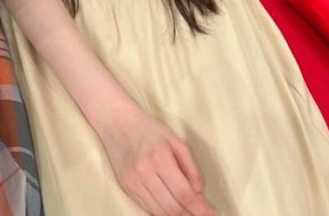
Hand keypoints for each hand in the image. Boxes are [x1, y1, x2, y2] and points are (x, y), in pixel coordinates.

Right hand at [99, 106, 215, 215]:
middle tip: (202, 214)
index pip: (184, 194)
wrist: (116, 122)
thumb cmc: (148, 129)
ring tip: (188, 213)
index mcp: (159, 159)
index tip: (212, 215)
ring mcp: (133, 182)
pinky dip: (162, 213)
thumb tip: (199, 193)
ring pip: (160, 212)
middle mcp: (144, 173)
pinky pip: (147, 208)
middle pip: (173, 207)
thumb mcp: (176, 141)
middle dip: (191, 215)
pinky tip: (172, 209)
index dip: (200, 209)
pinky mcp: (126, 187)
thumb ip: (191, 167)